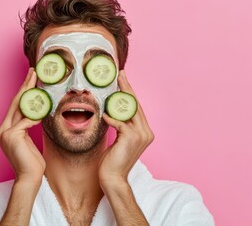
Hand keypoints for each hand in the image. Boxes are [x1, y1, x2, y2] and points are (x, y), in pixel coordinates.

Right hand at [0, 68, 44, 183]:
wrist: (30, 177)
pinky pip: (26, 121)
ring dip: (30, 94)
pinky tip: (42, 111)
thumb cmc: (32, 161)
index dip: (23, 92)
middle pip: (16, 103)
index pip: (16, 107)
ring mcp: (5, 132)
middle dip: (25, 86)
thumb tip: (36, 112)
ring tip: (37, 80)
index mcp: (6, 130)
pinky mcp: (11, 136)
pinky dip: (34, 116)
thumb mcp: (29, 140)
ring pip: (19, 108)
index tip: (30, 79)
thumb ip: (28, 125)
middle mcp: (2, 130)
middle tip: (33, 72)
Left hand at [99, 70, 153, 187]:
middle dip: (127, 88)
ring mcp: (141, 135)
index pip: (137, 108)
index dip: (130, 93)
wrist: (113, 177)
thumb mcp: (119, 139)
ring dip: (120, 96)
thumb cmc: (113, 160)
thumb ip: (121, 126)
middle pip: (135, 105)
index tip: (124, 80)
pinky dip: (111, 118)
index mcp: (145, 132)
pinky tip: (104, 115)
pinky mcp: (131, 138)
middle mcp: (147, 132)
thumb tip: (112, 111)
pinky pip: (120, 123)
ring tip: (114, 85)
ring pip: (130, 110)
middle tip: (120, 74)